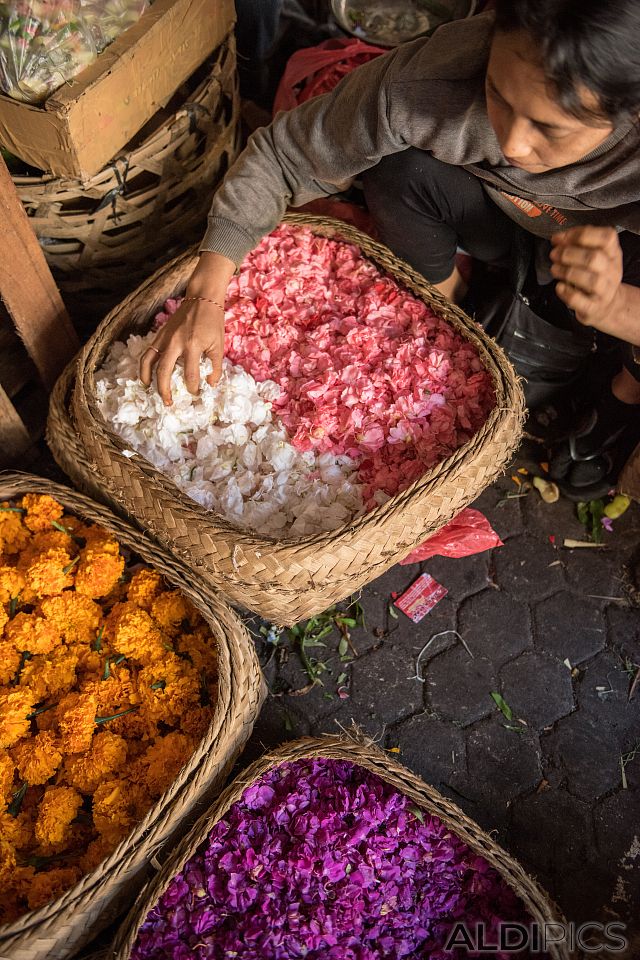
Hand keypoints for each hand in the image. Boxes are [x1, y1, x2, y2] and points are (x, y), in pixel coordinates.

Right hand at [139, 252, 234, 403]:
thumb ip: (215, 366)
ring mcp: (165, 338)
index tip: (196, 394)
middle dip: (165, 390)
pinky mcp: (159, 334)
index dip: (193, 388)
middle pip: (164, 372)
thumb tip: (211, 384)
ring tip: (149, 390)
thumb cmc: (213, 322)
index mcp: (193, 346)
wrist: (202, 298)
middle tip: (169, 403)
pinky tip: (146, 375)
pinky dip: (145, 365)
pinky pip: (148, 352)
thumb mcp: (219, 345)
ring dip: (147, 378)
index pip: (190, 375)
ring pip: (149, 361)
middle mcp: (176, 343)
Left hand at [550, 226, 622, 328]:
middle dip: (569, 254)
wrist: (606, 305)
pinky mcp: (593, 308)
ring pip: (590, 280)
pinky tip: (559, 287)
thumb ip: (578, 245)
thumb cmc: (596, 276)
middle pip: (595, 258)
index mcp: (613, 254)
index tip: (562, 238)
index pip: (607, 238)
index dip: (583, 234)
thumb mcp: (595, 256)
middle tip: (554, 254)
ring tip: (555, 269)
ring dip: (567, 272)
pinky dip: (566, 293)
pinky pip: (579, 300)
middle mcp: (612, 271)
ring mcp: (604, 291)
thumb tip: (558, 238)